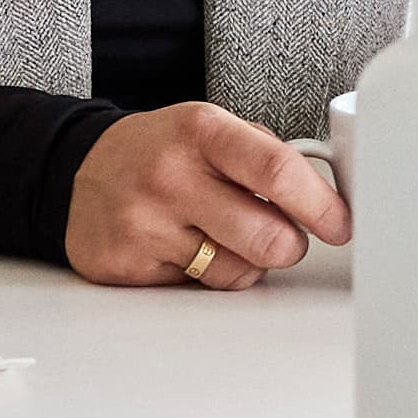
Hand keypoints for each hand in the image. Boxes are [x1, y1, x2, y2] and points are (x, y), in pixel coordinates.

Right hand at [69, 104, 345, 291]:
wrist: (77, 170)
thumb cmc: (160, 151)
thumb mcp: (210, 128)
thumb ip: (266, 155)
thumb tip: (327, 196)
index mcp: (202, 131)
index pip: (278, 171)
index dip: (321, 206)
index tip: (340, 224)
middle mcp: (171, 176)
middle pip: (268, 237)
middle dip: (290, 245)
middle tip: (283, 235)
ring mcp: (147, 224)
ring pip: (239, 272)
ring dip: (248, 262)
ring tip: (224, 236)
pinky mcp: (130, 266)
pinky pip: (200, 289)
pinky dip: (207, 275)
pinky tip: (187, 247)